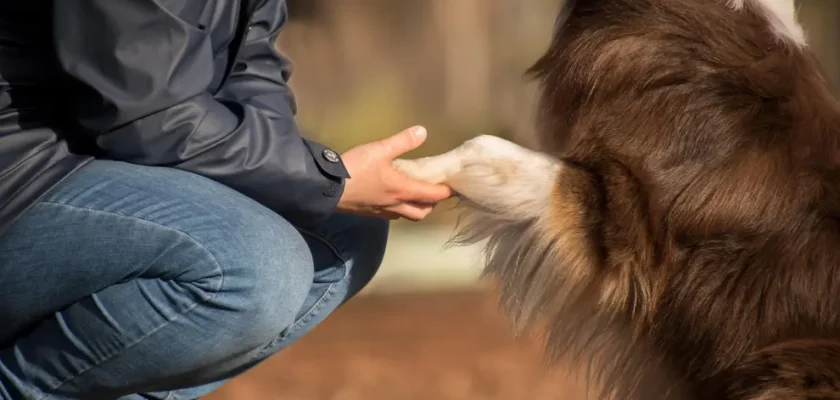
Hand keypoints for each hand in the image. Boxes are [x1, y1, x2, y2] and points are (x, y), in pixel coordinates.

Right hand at [336, 126, 453, 220]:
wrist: (326, 187)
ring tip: (415, 195)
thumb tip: (422, 131)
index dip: (445, 191)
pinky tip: (392, 198)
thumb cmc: (356, 169)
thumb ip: (402, 141)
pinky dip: (398, 209)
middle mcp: (396, 205)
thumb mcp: (380, 149)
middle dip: (431, 204)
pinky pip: (391, 214)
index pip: (432, 195)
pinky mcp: (369, 213)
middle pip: (422, 212)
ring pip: (406, 215)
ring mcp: (382, 211)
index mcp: (403, 190)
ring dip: (415, 208)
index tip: (453, 186)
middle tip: (434, 192)